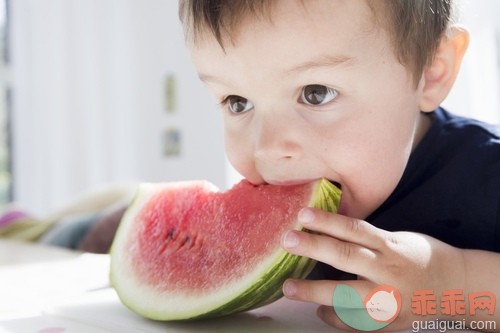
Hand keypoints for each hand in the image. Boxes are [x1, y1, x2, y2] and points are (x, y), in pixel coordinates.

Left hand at [281, 207, 465, 330]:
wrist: (458, 289)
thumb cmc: (422, 258)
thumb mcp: (398, 240)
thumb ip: (369, 240)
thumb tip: (329, 232)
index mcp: (391, 246)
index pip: (354, 230)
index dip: (327, 221)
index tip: (303, 215)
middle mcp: (389, 271)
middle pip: (345, 257)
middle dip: (313, 248)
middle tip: (287, 241)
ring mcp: (389, 299)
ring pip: (347, 295)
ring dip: (314, 292)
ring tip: (288, 287)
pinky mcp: (390, 322)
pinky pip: (357, 323)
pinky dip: (335, 317)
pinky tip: (320, 311)